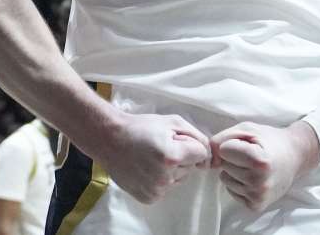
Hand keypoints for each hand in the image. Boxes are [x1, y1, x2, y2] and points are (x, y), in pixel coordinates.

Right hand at [92, 112, 212, 203]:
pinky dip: (161, 179)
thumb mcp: (173, 122)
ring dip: (173, 168)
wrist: (109, 140)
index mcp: (172, 157)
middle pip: (191, 167)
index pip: (201, 154)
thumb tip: (209, 155)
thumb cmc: (141, 127)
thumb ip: (196, 136)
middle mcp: (165, 178)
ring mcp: (156, 190)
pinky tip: (147, 168)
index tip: (175, 139)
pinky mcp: (148, 197)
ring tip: (153, 157)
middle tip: (161, 147)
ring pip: (180, 178)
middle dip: (182, 156)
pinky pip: (167, 188)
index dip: (190, 144)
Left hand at [210, 121, 319, 210]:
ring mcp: (258, 195)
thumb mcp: (247, 129)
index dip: (233, 144)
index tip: (249, 144)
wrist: (295, 156)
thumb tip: (205, 162)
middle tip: (253, 155)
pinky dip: (239, 183)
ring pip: (225, 179)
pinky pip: (232, 191)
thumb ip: (222, 139)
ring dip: (236, 171)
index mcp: (259, 160)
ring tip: (254, 166)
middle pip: (224, 165)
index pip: (223, 150)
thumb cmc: (270, 140)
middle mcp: (259, 182)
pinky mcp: (256, 205)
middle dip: (234, 158)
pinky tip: (255, 177)